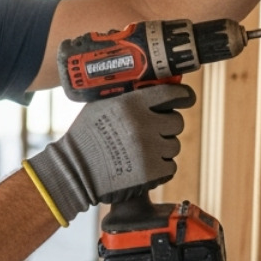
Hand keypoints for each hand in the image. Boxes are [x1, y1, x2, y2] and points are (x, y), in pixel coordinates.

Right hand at [25, 83, 193, 221]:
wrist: (75, 171)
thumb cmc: (85, 137)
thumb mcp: (100, 106)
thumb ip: (126, 97)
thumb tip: (152, 90)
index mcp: (131, 104)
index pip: (171, 94)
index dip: (183, 96)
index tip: (186, 98)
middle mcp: (143, 124)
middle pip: (177, 122)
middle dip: (167, 126)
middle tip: (152, 131)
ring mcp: (149, 149)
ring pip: (174, 145)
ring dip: (163, 148)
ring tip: (142, 151)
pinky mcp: (152, 171)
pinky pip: (170, 166)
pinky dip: (161, 167)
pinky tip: (145, 165)